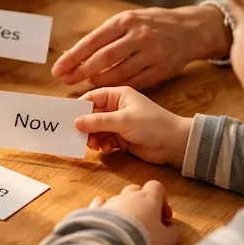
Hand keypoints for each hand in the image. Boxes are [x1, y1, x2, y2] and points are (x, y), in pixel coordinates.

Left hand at [51, 5, 229, 89]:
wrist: (191, 30)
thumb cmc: (151, 23)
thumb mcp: (128, 20)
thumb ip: (104, 35)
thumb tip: (73, 53)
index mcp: (126, 21)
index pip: (93, 41)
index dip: (73, 57)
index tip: (58, 69)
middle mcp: (138, 36)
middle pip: (103, 58)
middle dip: (81, 71)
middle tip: (66, 80)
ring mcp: (152, 54)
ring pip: (118, 73)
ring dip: (98, 80)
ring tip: (85, 83)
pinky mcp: (161, 69)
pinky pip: (133, 82)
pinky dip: (116, 85)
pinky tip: (105, 86)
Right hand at [74, 86, 191, 165]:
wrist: (175, 144)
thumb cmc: (152, 124)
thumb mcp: (123, 120)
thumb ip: (98, 121)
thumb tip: (76, 122)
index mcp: (118, 95)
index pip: (92, 97)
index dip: (80, 107)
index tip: (68, 118)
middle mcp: (117, 108)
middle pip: (92, 115)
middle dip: (85, 126)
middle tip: (79, 136)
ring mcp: (119, 124)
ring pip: (97, 130)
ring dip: (93, 138)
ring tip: (94, 145)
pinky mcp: (122, 139)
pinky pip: (105, 140)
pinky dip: (104, 145)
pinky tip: (108, 149)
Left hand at [89, 181, 180, 244]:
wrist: (114, 242)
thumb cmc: (144, 238)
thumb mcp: (166, 239)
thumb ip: (175, 232)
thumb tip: (178, 230)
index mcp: (149, 198)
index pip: (157, 186)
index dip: (162, 198)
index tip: (164, 215)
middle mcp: (129, 196)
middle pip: (138, 190)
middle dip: (144, 201)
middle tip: (148, 219)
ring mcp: (112, 201)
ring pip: (120, 198)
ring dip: (126, 208)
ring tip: (129, 226)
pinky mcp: (97, 209)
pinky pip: (100, 203)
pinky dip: (104, 207)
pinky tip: (107, 216)